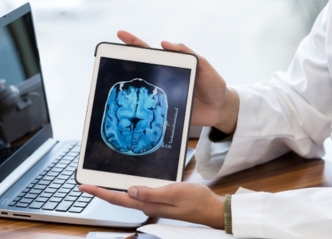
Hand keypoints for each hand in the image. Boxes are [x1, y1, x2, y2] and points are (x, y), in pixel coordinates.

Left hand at [79, 182, 224, 228]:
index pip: (118, 199)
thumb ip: (151, 193)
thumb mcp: (174, 193)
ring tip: (99, 185)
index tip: (83, 187)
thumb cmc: (196, 201)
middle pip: (118, 200)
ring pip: (126, 199)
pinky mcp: (159, 202)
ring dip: (111, 192)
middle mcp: (147, 207)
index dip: (99, 193)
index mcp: (148, 205)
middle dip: (101, 192)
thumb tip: (129, 191)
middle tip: (85, 185)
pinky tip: (125, 187)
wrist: (210, 210)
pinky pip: (138, 196)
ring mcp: (153, 206)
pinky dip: (126, 191)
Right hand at [117, 30, 238, 133]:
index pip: (151, 53)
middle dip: (125, 62)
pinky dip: (141, 108)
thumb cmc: (214, 86)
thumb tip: (165, 43)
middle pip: (142, 69)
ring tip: (116, 79)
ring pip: (143, 90)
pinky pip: (151, 109)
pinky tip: (131, 107)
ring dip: (130, 86)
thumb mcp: (205, 66)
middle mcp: (164, 79)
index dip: (135, 44)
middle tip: (111, 57)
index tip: (121, 35)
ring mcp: (163, 96)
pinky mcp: (165, 111)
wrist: (220, 110)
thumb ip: (189, 55)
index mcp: (172, 66)